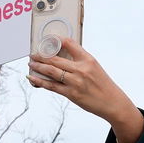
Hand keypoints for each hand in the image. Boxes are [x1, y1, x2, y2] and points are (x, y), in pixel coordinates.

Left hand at [27, 38, 143, 142]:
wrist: (112, 102)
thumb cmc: (103, 85)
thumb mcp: (95, 67)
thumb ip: (80, 61)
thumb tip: (63, 58)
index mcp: (88, 59)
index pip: (70, 43)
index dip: (56, 40)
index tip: (48, 39)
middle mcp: (81, 69)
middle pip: (55, 58)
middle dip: (41, 55)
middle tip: (33, 54)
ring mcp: (75, 82)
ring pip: (51, 71)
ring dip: (38, 66)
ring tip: (31, 63)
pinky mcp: (71, 94)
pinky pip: (51, 86)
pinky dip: (39, 81)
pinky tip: (32, 78)